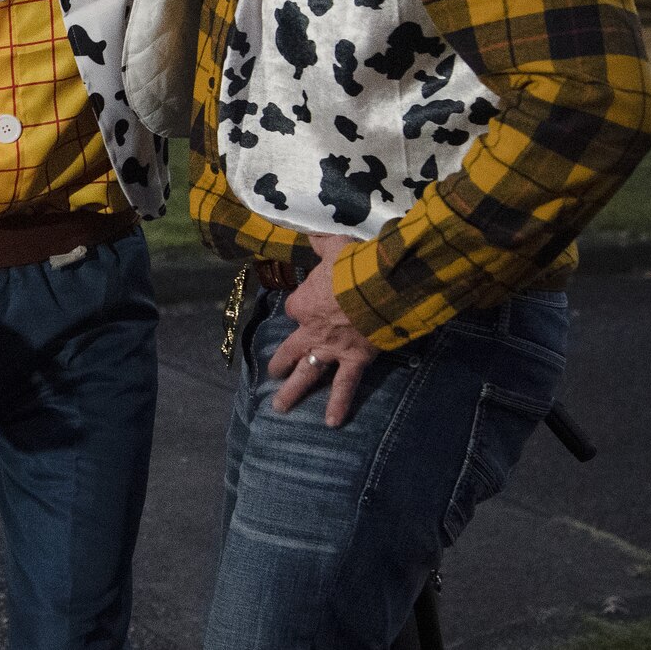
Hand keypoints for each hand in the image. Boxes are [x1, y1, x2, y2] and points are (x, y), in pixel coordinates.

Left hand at [267, 234, 378, 426]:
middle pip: (290, 349)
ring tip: (280, 407)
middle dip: (280, 362)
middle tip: (271, 374)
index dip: (301, 304)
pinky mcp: (354, 360)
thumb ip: (320, 240)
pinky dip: (338, 405)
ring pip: (307, 373)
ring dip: (293, 391)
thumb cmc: (354, 263)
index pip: (294, 307)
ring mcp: (331, 348)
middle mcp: (311, 329)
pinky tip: (331, 423)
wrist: (379, 287)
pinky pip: (344, 386)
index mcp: (302, 301)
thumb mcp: (332, 244)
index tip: (309, 300)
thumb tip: (310, 227)